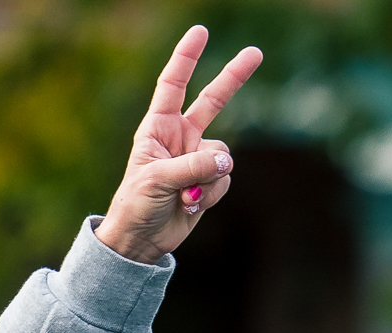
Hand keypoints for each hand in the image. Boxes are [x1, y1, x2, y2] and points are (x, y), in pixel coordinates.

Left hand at [93, 26, 262, 265]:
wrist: (140, 241)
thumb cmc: (135, 206)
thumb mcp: (157, 181)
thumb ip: (193, 166)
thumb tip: (226, 160)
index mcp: (157, 129)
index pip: (172, 86)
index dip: (186, 59)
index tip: (200, 32)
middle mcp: (179, 138)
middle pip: (213, 101)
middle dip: (233, 78)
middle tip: (256, 52)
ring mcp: (196, 158)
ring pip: (223, 153)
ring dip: (208, 177)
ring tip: (183, 196)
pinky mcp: (208, 179)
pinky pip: (225, 176)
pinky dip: (212, 193)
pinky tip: (192, 205)